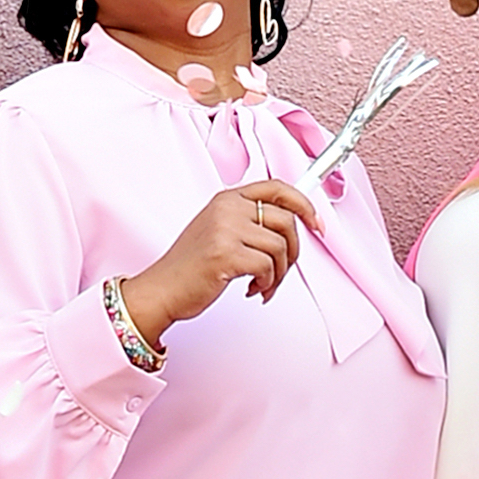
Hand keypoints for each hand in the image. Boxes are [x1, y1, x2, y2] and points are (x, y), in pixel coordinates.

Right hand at [118, 180, 322, 344]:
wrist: (161, 290)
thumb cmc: (190, 266)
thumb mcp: (218, 231)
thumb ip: (249, 223)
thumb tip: (291, 228)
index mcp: (227, 198)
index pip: (277, 188)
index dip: (304, 204)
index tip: (317, 223)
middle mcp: (227, 208)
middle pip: (287, 220)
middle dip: (293, 251)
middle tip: (283, 269)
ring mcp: (225, 229)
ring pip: (280, 246)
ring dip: (279, 274)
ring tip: (262, 284)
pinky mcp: (225, 254)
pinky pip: (268, 267)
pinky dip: (266, 284)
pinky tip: (251, 289)